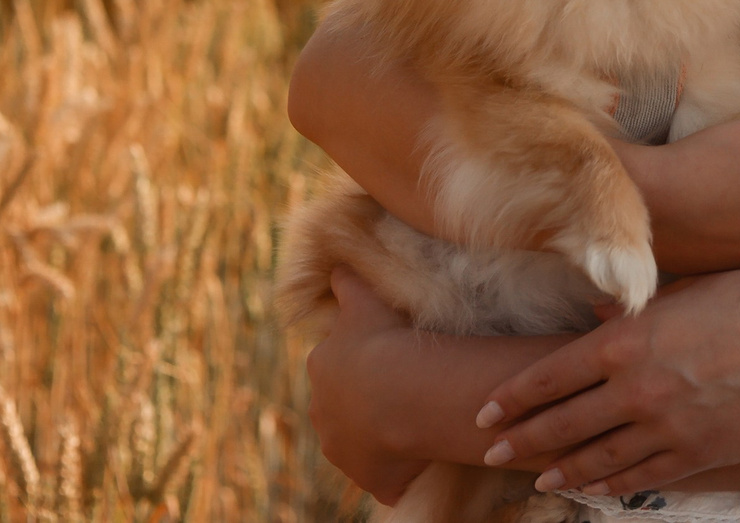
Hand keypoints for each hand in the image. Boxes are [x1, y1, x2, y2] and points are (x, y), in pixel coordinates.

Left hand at [306, 271, 430, 503]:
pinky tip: (417, 459)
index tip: (385, 359)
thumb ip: (346, 282)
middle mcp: (323, 414)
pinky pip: (384, 474)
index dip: (360, 362)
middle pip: (342, 406)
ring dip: (379, 435)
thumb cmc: (384, 341)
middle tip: (402, 390)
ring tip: (413, 423)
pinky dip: (397, 470)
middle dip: (364, 401)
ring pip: (359, 441)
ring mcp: (343, 450)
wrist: (401, 391)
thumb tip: (334, 263)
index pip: (335, 366)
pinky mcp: (369, 477)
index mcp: (321, 369)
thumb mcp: (363, 300)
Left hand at [480, 265, 739, 495]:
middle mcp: (635, 389)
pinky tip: (597, 488)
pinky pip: (643, 477)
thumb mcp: (680, 291)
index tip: (486, 411)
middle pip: (561, 423)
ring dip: (562, 468)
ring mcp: (665, 426)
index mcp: (625, 343)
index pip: (549, 377)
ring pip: (598, 458)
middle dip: (521, 438)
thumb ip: (632, 310)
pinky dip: (614, 485)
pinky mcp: (697, 453)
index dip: (512, 397)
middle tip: (492, 449)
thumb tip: (598, 315)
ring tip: (539, 475)